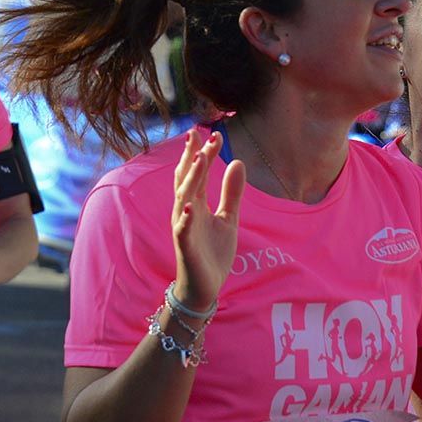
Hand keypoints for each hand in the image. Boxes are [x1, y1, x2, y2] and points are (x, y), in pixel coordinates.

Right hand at [171, 129, 245, 311]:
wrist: (205, 286)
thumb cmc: (213, 252)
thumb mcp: (229, 218)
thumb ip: (232, 192)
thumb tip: (238, 162)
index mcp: (196, 203)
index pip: (198, 173)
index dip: (205, 153)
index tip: (215, 134)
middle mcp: (186, 211)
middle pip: (187, 178)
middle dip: (193, 157)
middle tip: (200, 134)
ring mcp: (183, 227)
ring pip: (183, 198)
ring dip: (191, 178)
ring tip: (200, 158)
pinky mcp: (185, 247)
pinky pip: (183, 230)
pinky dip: (186, 218)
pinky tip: (190, 206)